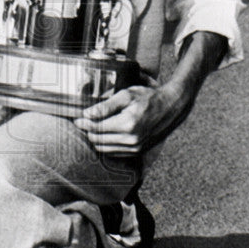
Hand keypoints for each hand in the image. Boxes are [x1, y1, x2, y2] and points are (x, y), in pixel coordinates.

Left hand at [73, 82, 191, 154]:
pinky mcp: (137, 151)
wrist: (171, 107)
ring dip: (96, 139)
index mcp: (128, 124)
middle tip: (82, 122)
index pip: (97, 128)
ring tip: (92, 127)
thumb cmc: (149, 98)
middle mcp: (131, 140)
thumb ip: (106, 106)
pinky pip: (114, 152)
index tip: (78, 118)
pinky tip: (104, 134)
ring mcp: (135, 148)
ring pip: (104, 149)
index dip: (84, 123)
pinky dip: (106, 145)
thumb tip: (87, 114)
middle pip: (98, 140)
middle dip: (88, 131)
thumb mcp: (127, 95)